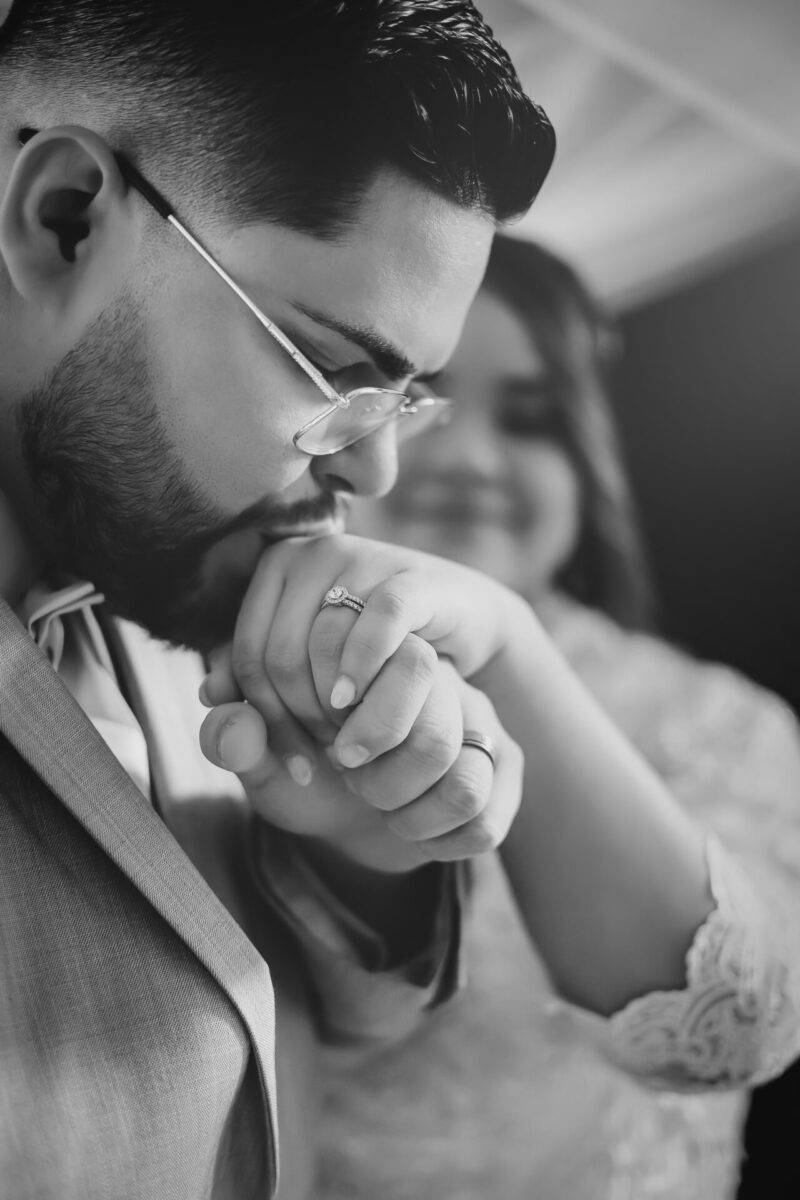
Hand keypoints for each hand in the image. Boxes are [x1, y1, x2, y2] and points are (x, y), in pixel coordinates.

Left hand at [199, 658, 521, 871]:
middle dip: (364, 745)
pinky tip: (408, 829)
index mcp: (369, 646)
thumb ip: (235, 734)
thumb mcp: (263, 760)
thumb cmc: (310, 776)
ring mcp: (477, 711)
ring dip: (393, 796)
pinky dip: (432, 834)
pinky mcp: (506, 762)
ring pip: (444, 749)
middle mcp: (433, 665)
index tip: (304, 742)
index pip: (344, 638)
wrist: (363, 827)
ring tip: (375, 800)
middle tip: (341, 764)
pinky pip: (477, 800)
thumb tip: (217, 699)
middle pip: (415, 671)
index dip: (310, 704)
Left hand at [203, 532, 532, 770]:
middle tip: (323, 759)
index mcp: (277, 568)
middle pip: (276, 655)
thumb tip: (210, 695)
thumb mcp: (310, 665)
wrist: (460, 621)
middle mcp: (311, 553)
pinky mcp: (409, 576)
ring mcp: (360, 558)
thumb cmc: (374, 650)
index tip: (291, 763)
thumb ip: (256, 677)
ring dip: (326, 707)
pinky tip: (353, 702)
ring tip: (345, 743)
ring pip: (317, 645)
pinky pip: (376, 622)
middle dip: (296, 720)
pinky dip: (360, 667)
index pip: (247, 654)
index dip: (261, 719)